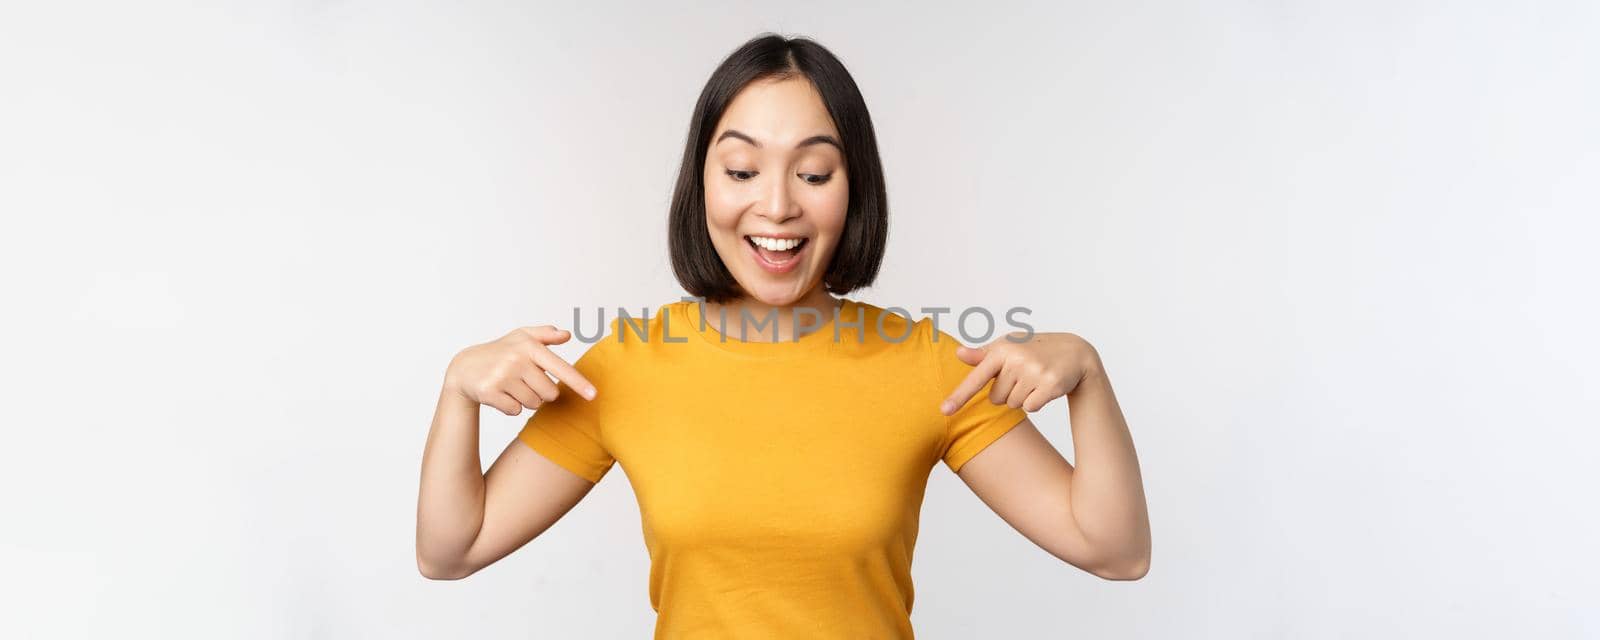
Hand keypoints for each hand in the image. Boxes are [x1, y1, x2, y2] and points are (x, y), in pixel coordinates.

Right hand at [444, 325, 596, 415]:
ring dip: (526, 400)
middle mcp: (516, 360)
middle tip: (525, 381)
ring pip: (533, 404)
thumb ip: (545, 335)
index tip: (593, 395)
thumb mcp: (520, 337)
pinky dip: (511, 406)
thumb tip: (566, 334)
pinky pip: (515, 411)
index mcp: (529, 347)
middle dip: (542, 392)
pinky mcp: (489, 393)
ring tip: (512, 386)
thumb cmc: (500, 352)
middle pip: (550, 393)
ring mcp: (502, 377)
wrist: (464, 368)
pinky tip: (501, 394)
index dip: (578, 383)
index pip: (560, 368)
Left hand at [940, 332, 1102, 414]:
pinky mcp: (1050, 385)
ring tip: (1034, 379)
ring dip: (1021, 397)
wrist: (1075, 352)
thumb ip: (983, 355)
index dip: (959, 396)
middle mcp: (1017, 359)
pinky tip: (1044, 388)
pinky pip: (1030, 408)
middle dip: (1007, 392)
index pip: (976, 378)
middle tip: (1023, 376)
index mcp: (1002, 349)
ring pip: (1013, 404)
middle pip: (995, 398)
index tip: (944, 411)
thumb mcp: (1009, 347)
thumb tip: (958, 353)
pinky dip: (1035, 402)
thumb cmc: (1034, 350)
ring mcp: (1034, 372)